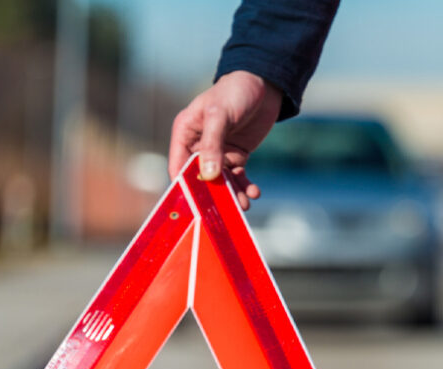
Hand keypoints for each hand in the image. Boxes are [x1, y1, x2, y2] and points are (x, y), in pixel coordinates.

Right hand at [168, 70, 282, 208]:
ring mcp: (219, 152)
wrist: (263, 84)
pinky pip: (237, 177)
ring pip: (221, 181)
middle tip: (225, 210)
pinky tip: (254, 192)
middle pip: (201, 178)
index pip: (179, 166)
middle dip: (213, 195)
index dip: (185, 185)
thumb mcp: (219, 115)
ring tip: (244, 205)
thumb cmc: (235, 92)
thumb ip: (213, 144)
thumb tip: (208, 175)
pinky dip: (245, 186)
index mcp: (185, 133)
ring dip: (232, 194)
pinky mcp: (237, 155)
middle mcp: (199, 145)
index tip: (195, 205)